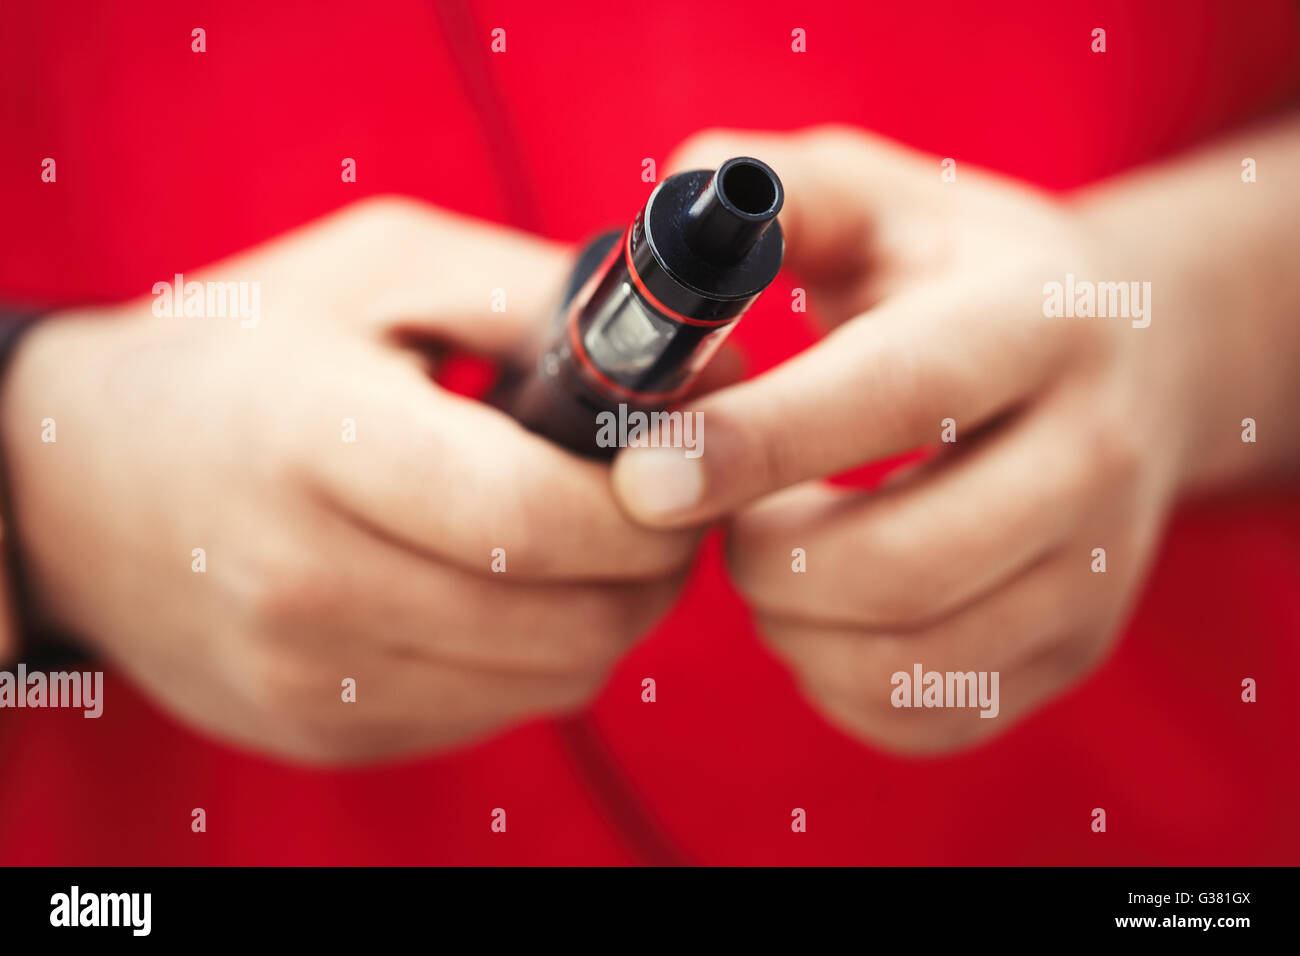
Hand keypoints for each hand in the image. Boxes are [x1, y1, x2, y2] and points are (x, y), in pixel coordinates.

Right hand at [1, 197, 696, 762]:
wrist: (79, 481)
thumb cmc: (243, 351)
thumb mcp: (382, 271)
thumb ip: (538, 298)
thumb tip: (696, 358)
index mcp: (313, 444)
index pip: (530, 520)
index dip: (645, 505)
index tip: (686, 468)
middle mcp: (303, 584)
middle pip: (562, 623)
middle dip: (654, 567)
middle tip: (662, 507)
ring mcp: (308, 678)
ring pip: (548, 681)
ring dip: (608, 614)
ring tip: (591, 539)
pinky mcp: (321, 730)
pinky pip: (494, 713)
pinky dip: (539, 654)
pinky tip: (512, 588)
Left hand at [612, 126, 1198, 751]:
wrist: (1126, 360)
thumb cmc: (961, 275)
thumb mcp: (884, 200)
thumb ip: (778, 197)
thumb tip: (675, 227)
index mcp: (1044, 322)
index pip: (900, 394)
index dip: (758, 443)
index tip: (639, 479)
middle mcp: (1096, 453)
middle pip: (899, 565)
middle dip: (758, 556)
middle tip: (710, 512)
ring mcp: (1098, 571)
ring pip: (900, 660)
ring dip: (786, 622)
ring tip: (766, 551)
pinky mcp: (1073, 652)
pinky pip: (919, 717)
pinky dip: (830, 680)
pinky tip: (819, 608)